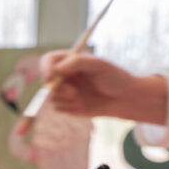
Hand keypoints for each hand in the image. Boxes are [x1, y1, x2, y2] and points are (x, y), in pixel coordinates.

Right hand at [40, 50, 167, 123]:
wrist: (123, 98)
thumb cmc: (114, 78)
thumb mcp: (99, 65)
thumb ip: (77, 63)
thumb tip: (56, 69)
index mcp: (69, 61)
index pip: (48, 61)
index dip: (46, 68)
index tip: (51, 76)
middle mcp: (64, 75)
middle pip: (46, 81)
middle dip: (57, 88)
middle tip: (73, 92)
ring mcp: (64, 91)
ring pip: (51, 96)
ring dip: (64, 99)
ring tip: (80, 98)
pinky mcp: (67, 105)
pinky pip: (58, 108)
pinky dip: (68, 108)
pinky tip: (82, 106)